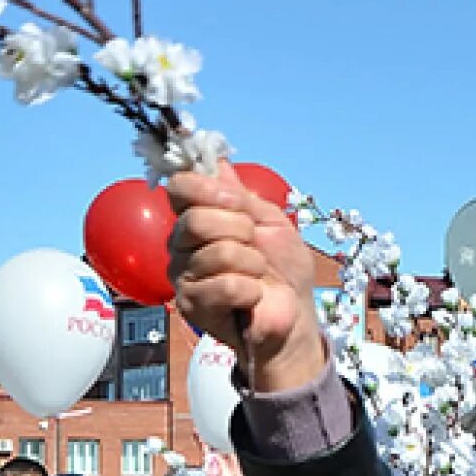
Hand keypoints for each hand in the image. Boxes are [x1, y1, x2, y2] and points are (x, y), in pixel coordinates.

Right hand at [167, 166, 328, 393]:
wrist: (295, 315)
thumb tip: (217, 161)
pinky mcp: (192, 304)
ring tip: (258, 276)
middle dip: (240, 230)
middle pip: (196, 219)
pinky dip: (250, 290)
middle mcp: (182, 243)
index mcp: (198, 217)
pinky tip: (252, 298)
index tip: (238, 202)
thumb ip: (243, 196)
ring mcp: (183, 274)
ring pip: (217, 252)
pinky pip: (225, 285)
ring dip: (252, 264)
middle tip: (256, 247)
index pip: (180, 187)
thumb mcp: (272, 223)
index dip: (209, 188)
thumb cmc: (284, 270)